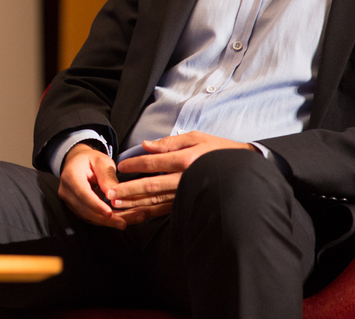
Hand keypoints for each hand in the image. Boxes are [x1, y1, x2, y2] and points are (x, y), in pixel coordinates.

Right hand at [59, 143, 124, 228]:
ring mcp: (71, 203)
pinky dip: (109, 221)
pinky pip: (93, 218)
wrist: (78, 162)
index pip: (82, 194)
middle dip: (108, 219)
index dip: (96, 205)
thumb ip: (107, 176)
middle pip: (86, 210)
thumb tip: (113, 195)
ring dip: (111, 222)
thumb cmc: (91, 160)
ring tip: (133, 219)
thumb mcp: (102, 161)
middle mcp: (67, 192)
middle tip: (126, 222)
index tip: (110, 213)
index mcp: (71, 176)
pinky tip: (124, 219)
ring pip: (91, 217)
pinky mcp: (78, 210)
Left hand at [108, 132, 255, 221]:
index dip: (135, 165)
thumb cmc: (219, 151)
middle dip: (128, 190)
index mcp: (185, 160)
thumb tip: (146, 146)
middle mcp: (184, 180)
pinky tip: (135, 216)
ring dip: (134, 204)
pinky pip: (165, 210)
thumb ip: (169, 142)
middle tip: (109, 194)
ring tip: (115, 207)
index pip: (154, 162)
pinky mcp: (188, 204)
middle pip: (151, 186)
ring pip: (156, 201)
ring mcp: (187, 195)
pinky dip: (149, 213)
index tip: (120, 167)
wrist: (245, 172)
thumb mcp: (197, 138)